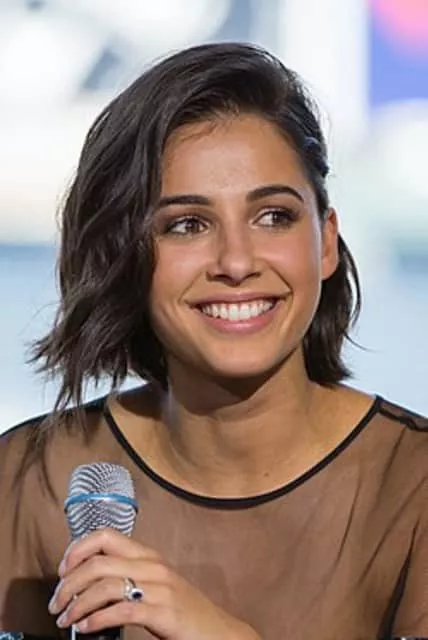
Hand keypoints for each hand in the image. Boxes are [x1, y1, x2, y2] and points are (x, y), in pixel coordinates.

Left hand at [48, 528, 259, 639]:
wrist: (218, 632)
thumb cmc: (183, 611)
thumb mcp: (155, 584)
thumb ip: (129, 575)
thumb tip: (88, 580)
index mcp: (148, 555)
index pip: (106, 535)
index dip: (78, 549)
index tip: (62, 569)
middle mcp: (153, 565)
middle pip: (98, 562)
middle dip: (69, 582)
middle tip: (56, 603)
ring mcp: (160, 588)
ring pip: (106, 585)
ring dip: (78, 603)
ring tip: (66, 619)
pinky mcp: (165, 612)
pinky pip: (123, 610)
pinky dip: (97, 619)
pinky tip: (86, 628)